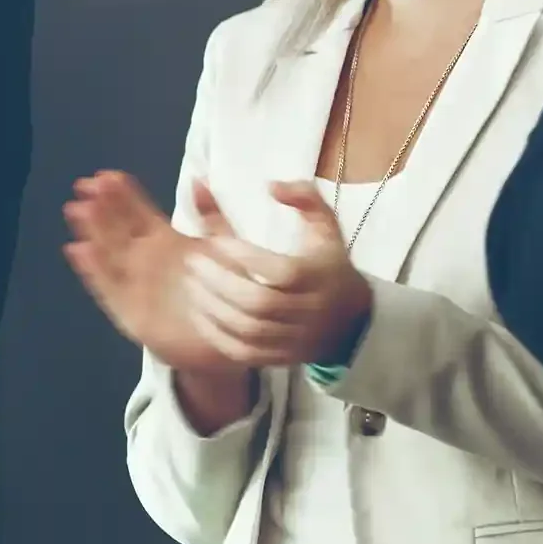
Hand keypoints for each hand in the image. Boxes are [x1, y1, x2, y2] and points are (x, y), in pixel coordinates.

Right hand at [62, 171, 232, 369]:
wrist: (228, 343)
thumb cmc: (227, 293)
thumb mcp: (225, 249)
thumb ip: (212, 216)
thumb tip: (198, 179)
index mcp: (165, 241)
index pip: (138, 212)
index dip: (122, 193)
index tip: (106, 175)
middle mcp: (145, 260)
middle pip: (118, 228)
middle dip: (102, 207)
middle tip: (85, 186)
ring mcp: (135, 285)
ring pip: (108, 254)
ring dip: (93, 232)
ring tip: (78, 210)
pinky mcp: (129, 312)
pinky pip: (108, 289)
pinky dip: (94, 271)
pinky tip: (80, 251)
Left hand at [178, 181, 372, 368]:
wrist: (351, 321)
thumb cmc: (329, 265)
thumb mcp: (325, 226)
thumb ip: (304, 198)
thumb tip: (271, 185)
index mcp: (319, 276)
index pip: (279, 271)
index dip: (243, 256)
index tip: (214, 241)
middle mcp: (309, 310)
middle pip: (258, 303)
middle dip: (219, 282)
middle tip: (193, 262)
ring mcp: (294, 339)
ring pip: (248, 330)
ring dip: (213, 307)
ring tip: (191, 284)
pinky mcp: (280, 358)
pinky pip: (244, 353)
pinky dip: (217, 334)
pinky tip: (201, 313)